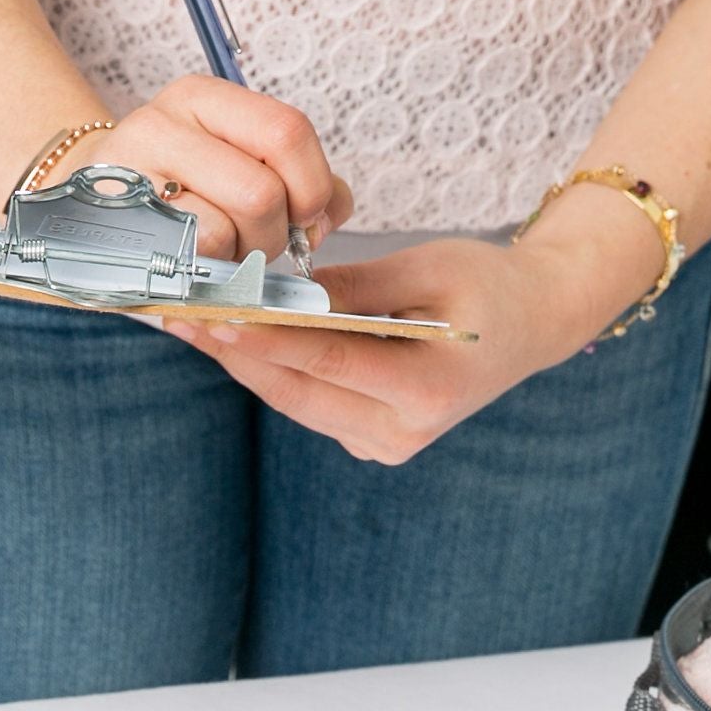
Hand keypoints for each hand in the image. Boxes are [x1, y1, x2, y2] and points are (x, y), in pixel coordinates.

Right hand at [57, 73, 351, 264]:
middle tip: (255, 240)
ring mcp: (133, 172)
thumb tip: (332, 211)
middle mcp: (166, 121)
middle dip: (273, 236)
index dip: (313, 186)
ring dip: (235, 258)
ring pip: (224, 231)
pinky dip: (205, 273)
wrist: (88, 206)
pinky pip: (185, 260)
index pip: (288, 132)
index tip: (305, 215)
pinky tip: (194, 263)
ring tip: (220, 250)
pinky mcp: (116, 223)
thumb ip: (305, 182)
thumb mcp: (241, 163)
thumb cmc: (183, 191)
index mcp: (207, 98)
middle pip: (262, 192)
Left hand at [153, 190, 671, 462]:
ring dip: (243, 364)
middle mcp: (404, 431)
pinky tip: (231, 340)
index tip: (214, 314)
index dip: (267, 340)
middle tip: (177, 314)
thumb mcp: (428, 267)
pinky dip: (271, 371)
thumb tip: (278, 290)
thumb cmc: (487, 284)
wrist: (533, 323)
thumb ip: (353, 286)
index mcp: (430, 389)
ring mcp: (386, 444)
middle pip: (299, 391)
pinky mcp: (371, 440)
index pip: (331, 362)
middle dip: (235, 353)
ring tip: (189, 323)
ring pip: (295, 402)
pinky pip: (308, 403)